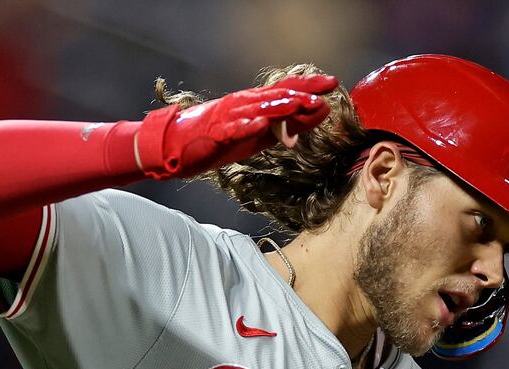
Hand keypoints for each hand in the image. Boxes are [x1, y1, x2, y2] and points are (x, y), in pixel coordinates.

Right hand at [137, 73, 336, 179]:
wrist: (176, 146)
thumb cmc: (217, 140)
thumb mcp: (257, 137)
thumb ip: (284, 128)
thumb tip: (312, 119)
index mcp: (254, 103)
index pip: (285, 89)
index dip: (308, 85)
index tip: (332, 83)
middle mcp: (243, 104)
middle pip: (276, 95)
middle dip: (302, 92)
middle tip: (325, 91)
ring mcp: (229, 117)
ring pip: (258, 108)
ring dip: (280, 106)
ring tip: (300, 104)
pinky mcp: (216, 133)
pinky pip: (233, 129)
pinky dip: (247, 126)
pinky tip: (261, 126)